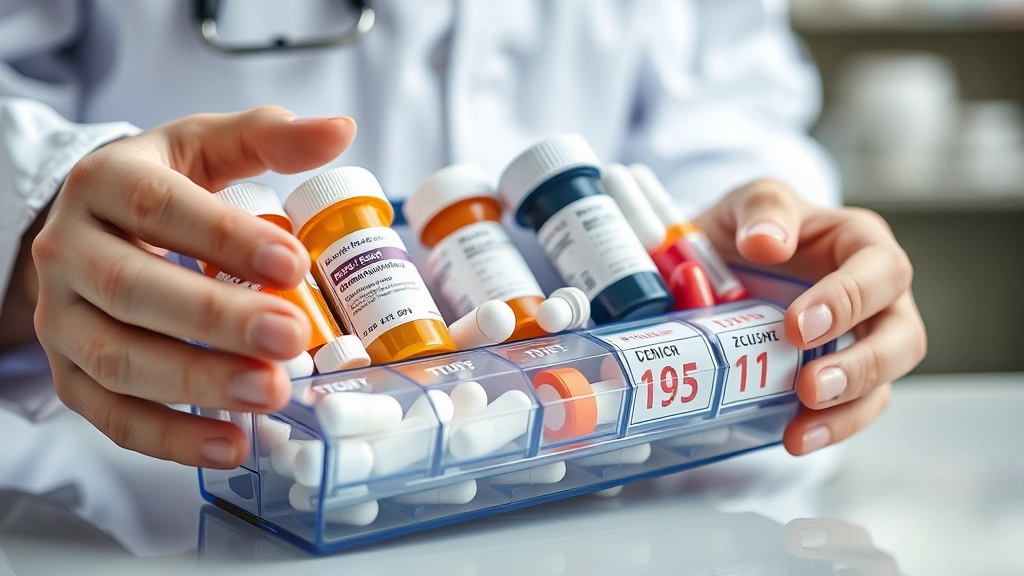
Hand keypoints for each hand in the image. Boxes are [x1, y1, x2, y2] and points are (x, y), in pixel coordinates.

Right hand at [31, 107, 356, 467]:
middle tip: (291, 337)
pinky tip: (232, 445)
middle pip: (134, 290)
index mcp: (105, 184)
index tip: (293, 264)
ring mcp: (62, 320)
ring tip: (271, 392)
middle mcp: (68, 251)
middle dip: (216, 320)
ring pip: (118, 359)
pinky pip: (111, 416)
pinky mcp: (70, 374)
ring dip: (196, 384)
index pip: (159, 208)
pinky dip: (171, 439)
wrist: (87, 232)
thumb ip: (268, 138)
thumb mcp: (205, 146)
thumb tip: (339, 131)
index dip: (225, 238)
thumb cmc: (157, 189)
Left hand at [696, 179, 926, 454]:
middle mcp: (874, 295)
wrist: (714, 266)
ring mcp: (862, 341)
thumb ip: (761, 209)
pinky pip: (854, 410)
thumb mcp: (749, 202)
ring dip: (849, 407)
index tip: (797, 327)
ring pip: (885, 382)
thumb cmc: (748, 229)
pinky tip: (796, 439)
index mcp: (858, 243)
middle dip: (862, 364)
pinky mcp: (840, 378)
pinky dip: (830, 428)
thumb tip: (768, 241)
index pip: (878, 269)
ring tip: (803, 424)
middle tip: (810, 384)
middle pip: (903, 335)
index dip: (847, 299)